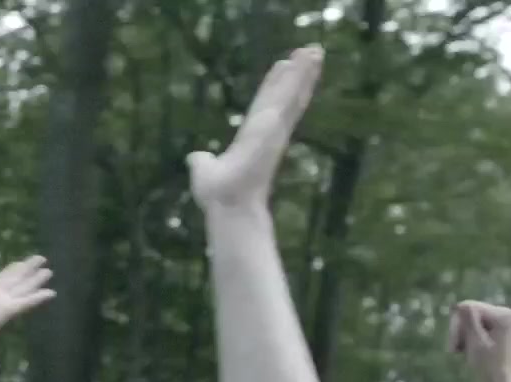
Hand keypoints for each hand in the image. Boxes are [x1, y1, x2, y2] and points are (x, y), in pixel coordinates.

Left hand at [0, 256, 55, 358]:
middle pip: (15, 279)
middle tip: (43, 259)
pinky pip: (25, 302)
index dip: (10, 270)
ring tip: (50, 271)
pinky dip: (38, 297)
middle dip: (28, 270)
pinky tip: (51, 292)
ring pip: (23, 287)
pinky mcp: (7, 311)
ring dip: (36, 279)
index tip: (20, 262)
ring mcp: (1, 304)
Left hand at [188, 46, 322, 211]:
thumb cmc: (218, 196)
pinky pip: (288, 98)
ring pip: (291, 94)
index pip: (265, 107)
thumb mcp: (205, 172)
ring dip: (304, 71)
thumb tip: (195, 157)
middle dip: (298, 75)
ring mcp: (274, 129)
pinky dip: (298, 80)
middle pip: (285, 96)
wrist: (228, 204)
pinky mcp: (276, 127)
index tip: (282, 68)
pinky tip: (306, 63)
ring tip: (315, 49)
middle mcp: (267, 132)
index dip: (274, 87)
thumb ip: (203, 162)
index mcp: (252, 138)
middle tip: (309, 51)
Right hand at [448, 300, 510, 381]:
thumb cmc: (487, 366)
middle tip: (456, 350)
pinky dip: (466, 337)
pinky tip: (467, 349)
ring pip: (467, 318)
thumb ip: (468, 321)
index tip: (456, 347)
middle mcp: (504, 312)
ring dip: (460, 335)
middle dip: (459, 330)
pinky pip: (471, 324)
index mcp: (503, 314)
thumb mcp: (475, 342)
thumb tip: (461, 304)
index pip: (469, 306)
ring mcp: (499, 319)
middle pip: (468, 310)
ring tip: (462, 351)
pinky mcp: (494, 326)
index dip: (458, 325)